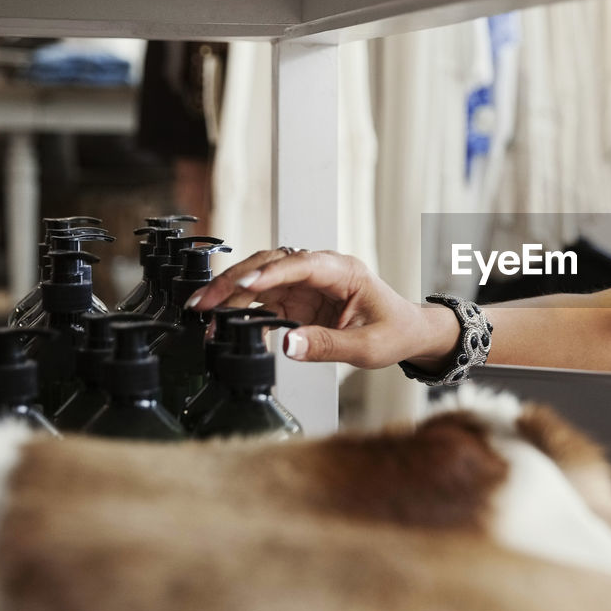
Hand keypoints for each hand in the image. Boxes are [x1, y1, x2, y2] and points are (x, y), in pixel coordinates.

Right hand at [185, 249, 431, 368]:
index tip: (243, 284)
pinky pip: (262, 300)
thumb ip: (327, 346)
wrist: (407, 332)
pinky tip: (223, 324)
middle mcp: (321, 271)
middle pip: (270, 265)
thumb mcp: (366, 346)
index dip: (270, 272)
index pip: (302, 264)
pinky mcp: (296, 300)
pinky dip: (241, 311)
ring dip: (230, 294)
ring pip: (259, 279)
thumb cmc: (394, 331)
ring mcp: (306, 284)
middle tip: (204, 302)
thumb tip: (287, 345)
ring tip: (203, 314)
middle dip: (234, 280)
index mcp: (344, 271)